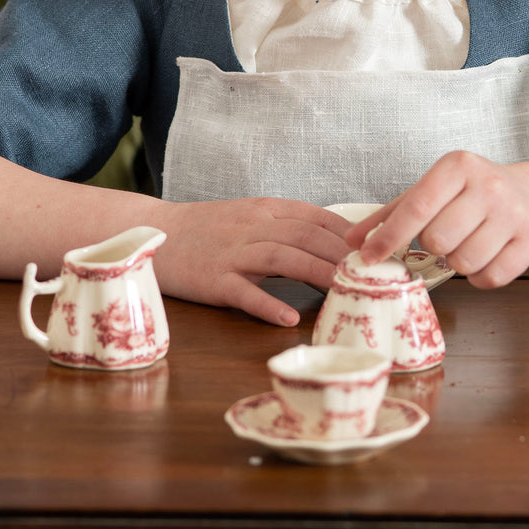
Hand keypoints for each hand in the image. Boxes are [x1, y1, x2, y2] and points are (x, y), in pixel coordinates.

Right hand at [149, 198, 353, 325]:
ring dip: (317, 273)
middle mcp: (253, 226)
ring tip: (344, 290)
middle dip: (342, 254)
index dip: (348, 234)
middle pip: (306, 236)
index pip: (316, 217)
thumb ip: (286, 226)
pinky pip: (243, 292)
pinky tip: (289, 318)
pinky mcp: (213, 279)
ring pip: (283, 258)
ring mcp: (232, 253)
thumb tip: (331, 244)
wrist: (153, 231)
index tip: (376, 251)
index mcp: (265, 209)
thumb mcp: (249, 216)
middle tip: (373, 274)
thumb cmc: (207, 229)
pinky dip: (267, 304)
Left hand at [347, 151, 528, 288]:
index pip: (416, 208)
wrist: (527, 196)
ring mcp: (514, 212)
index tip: (369, 258)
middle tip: (444, 237)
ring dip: (457, 263)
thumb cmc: (467, 196)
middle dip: (433, 247)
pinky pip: (490, 278)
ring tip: (466, 244)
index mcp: (458, 166)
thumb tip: (351, 240)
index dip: (388, 238)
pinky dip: (480, 277)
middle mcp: (489, 184)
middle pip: (438, 240)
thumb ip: (389, 216)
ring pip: (464, 262)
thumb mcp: (429, 192)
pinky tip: (485, 257)